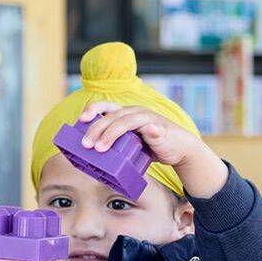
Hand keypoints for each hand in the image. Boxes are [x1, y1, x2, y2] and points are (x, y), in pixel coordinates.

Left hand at [79, 102, 226, 196]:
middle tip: (86, 145)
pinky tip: (150, 132)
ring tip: (100, 148)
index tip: (80, 119)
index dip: (93, 110)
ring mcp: (149, 120)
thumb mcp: (130, 144)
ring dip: (112, 134)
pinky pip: (156, 129)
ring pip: (127, 122)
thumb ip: (114, 144)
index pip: (107, 106)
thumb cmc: (151, 147)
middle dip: (96, 129)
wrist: (180, 151)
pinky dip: (152, 130)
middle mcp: (136, 113)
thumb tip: (89, 154)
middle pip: (112, 116)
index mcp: (126, 114)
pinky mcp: (162, 131)